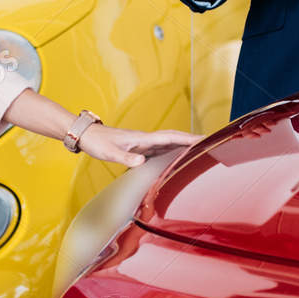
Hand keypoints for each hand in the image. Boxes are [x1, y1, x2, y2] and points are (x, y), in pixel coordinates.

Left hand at [77, 124, 197, 167]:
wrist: (88, 135)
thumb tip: (143, 162)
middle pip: (173, 137)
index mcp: (143, 138)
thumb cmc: (98, 143)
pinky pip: (161, 148)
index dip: (187, 138)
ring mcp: (143, 143)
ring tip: (199, 149)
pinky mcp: (139, 147)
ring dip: (183, 144)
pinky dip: (172, 150)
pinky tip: (176, 156)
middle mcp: (146, 139)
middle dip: (191, 139)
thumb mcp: (111, 153)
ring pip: (169, 142)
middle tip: (209, 142)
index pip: (170, 137)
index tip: (203, 139)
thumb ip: (127, 158)